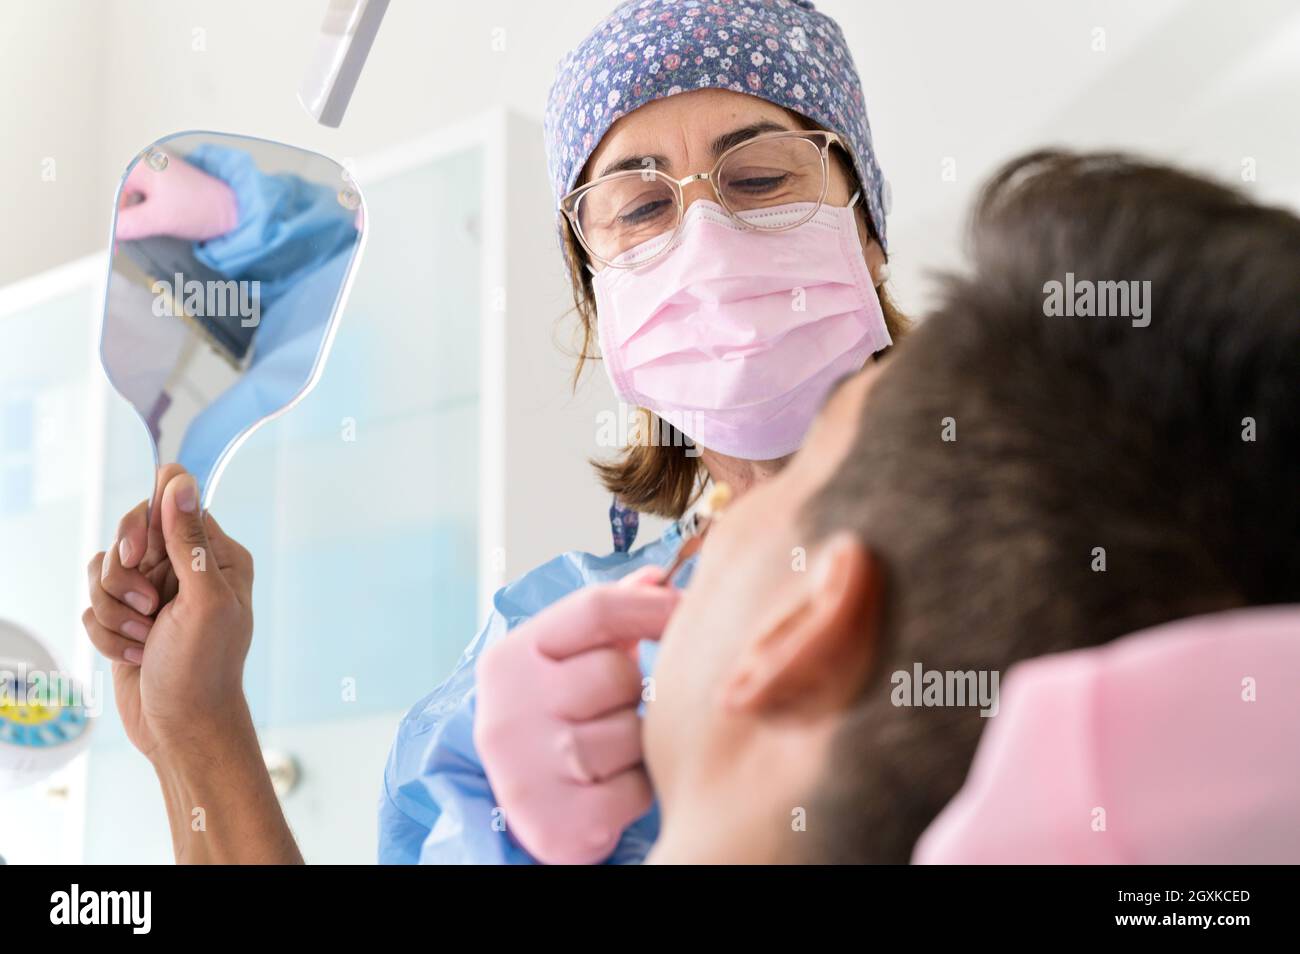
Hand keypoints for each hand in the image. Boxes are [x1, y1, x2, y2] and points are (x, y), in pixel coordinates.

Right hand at [84, 466, 253, 762]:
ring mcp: (154, 593)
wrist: (181, 727)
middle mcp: (186, 568)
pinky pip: (92, 604)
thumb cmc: (202, 669)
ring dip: (114, 610)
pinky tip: (133, 655)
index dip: (144, 523)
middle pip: (129, 532)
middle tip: (146, 606)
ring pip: (103, 570)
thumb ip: (189, 541)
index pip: (170, 502)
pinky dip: (106, 632)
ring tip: (143, 638)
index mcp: (216, 556)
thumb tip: (180, 481)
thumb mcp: (204, 601)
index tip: (137, 553)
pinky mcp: (126, 618)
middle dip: (123, 575)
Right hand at [115, 153, 238, 242]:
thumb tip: (112, 229)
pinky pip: (152, 204)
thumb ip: (131, 223)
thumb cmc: (206, 207)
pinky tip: (160, 228)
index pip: (116, 195)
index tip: (116, 242)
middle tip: (132, 240)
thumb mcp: (161, 218)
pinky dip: (152, 219)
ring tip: (153, 232)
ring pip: (139, 203)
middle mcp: (151, 167)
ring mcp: (162, 177)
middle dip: (128, 221)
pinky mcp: (172, 189)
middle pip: (126, 199)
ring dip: (141, 221)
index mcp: (145, 166)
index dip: (115, 221)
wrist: (236, 211)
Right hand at [474, 568, 678, 863]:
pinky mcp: (557, 825)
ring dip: (636, 744)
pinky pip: (636, 790)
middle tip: (614, 707)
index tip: (683, 610)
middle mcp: (509, 713)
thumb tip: (658, 577)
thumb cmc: (551, 721)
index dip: (650, 605)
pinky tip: (609, 787)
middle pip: (618, 671)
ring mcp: (529, 772)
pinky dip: (635, 790)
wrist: (520, 811)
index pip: (594, 609)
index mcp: (508, 661)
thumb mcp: (562, 663)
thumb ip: (609, 617)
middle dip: (632, 689)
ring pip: (632, 734)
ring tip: (609, 751)